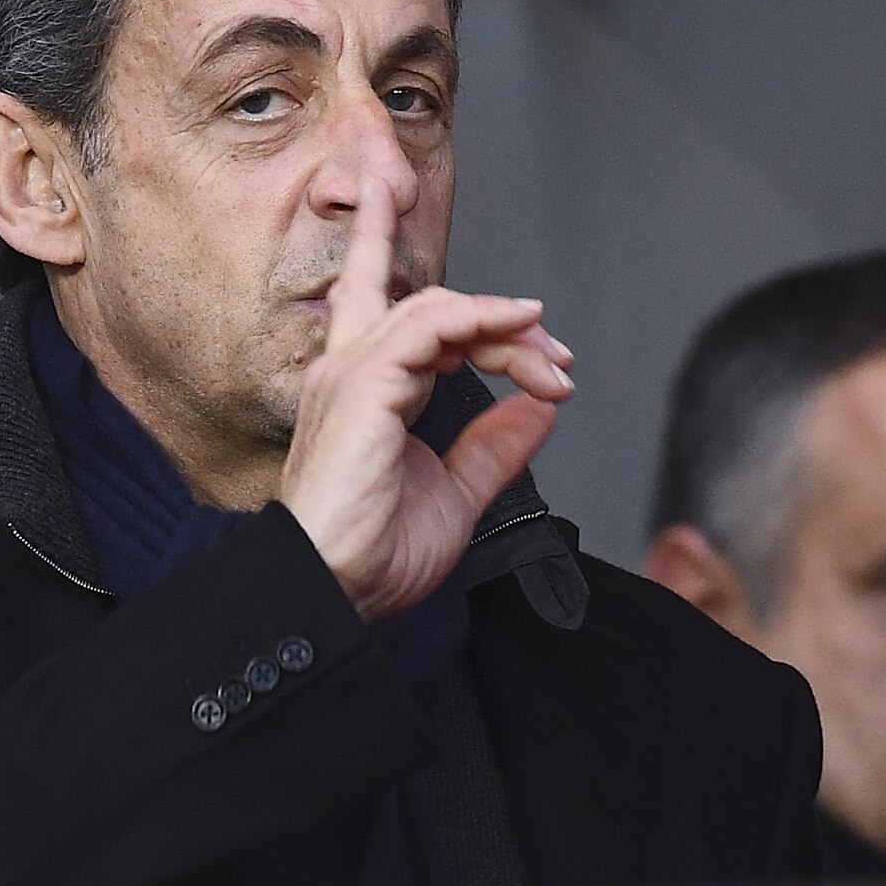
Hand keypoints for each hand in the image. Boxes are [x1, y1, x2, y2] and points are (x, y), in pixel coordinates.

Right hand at [279, 177, 573, 622]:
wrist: (333, 588)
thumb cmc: (370, 553)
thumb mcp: (456, 493)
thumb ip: (493, 447)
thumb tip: (536, 410)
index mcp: (367, 393)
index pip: (411, 322)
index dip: (481, 321)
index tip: (543, 360)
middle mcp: (353, 370)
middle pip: (421, 298)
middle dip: (493, 307)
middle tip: (551, 345)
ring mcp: (354, 371)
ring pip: (438, 309)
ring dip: (505, 325)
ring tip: (550, 358)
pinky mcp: (365, 382)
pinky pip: (431, 326)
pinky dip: (483, 319)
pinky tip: (520, 328)